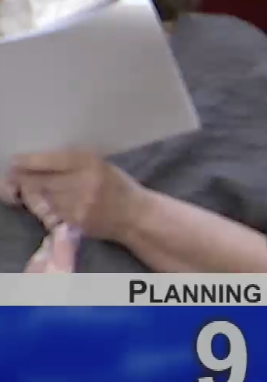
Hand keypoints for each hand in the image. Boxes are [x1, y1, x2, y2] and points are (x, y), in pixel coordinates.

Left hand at [9, 150, 148, 241]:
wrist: (135, 215)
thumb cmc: (118, 186)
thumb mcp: (101, 165)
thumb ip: (74, 163)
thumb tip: (39, 162)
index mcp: (92, 163)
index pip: (52, 160)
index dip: (30, 161)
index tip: (15, 160)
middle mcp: (84, 182)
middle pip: (43, 180)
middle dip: (26, 179)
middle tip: (15, 176)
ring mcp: (79, 204)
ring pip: (45, 198)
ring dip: (37, 194)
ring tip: (36, 190)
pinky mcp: (76, 221)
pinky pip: (53, 212)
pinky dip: (50, 208)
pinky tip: (55, 204)